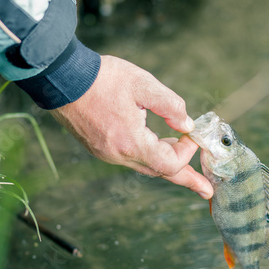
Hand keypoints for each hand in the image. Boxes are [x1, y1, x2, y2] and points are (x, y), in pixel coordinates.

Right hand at [50, 55, 212, 198]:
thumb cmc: (102, 78)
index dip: (187, 153)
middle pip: (159, 173)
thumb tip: (187, 125)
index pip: (169, 164)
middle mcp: (117, 155)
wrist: (62, 78)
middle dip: (186, 179)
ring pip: (145, 166)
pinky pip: (131, 159)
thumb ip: (170, 105)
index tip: (192, 135)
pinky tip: (158, 146)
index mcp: (130, 142)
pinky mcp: (100, 148)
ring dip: (167, 164)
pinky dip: (150, 156)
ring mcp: (106, 153)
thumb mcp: (142, 84)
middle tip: (207, 190)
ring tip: (187, 164)